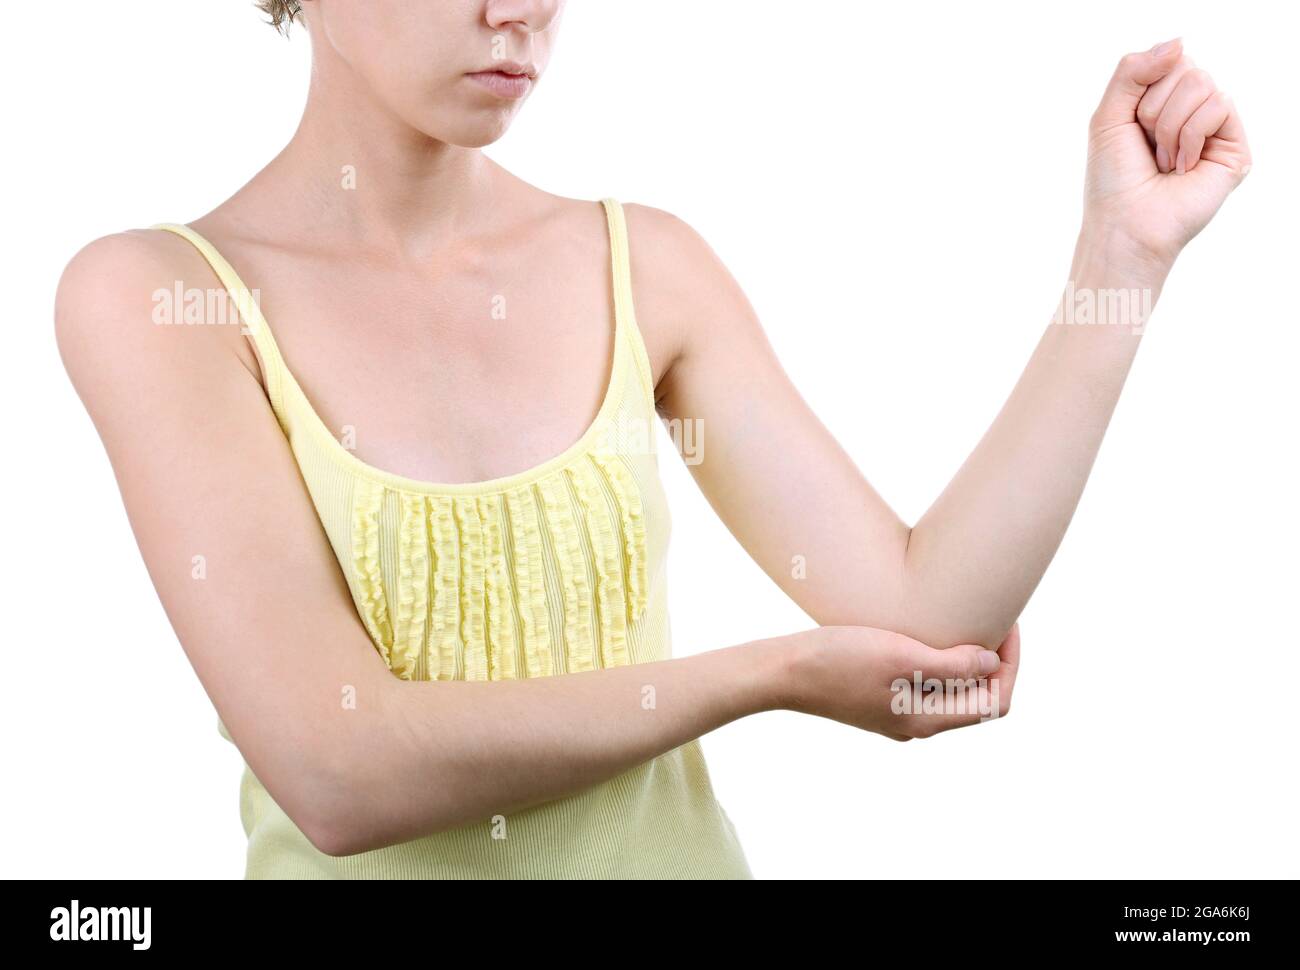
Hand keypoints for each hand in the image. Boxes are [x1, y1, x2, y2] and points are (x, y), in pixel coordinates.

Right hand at [781, 624, 1020, 740]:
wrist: (782, 672)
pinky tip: (925, 636)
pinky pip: (923, 688)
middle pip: (976, 699)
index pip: (995, 701)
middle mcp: (917, 725)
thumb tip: (991, 663)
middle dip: (992, 661)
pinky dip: (937, 664)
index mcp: (928, 719)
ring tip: (962, 623)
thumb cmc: (838, 659)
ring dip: (964, 661)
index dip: (1010, 664)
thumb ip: (952, 664)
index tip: (1006, 625)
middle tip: (989, 617)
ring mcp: (896, 716)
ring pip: (950, 693)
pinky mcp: (877, 702)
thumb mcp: (901, 654)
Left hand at [1084, 39, 1250, 269]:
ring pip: (1202, 83)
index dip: (1142, 91)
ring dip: (1170, 126)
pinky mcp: (1234, 146)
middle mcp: (1192, 111)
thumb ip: (1132, 71)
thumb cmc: (1113, 179)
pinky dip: (1191, 136)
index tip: (1132, 128)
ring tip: (1165, 162)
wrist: (1126, 224)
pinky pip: (1220, 104)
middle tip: (1149, 148)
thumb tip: (1179, 42)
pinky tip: (1183, 167)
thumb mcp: (1108, 116)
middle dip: (1154, 109)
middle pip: (1185, 67)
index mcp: (1162, 102)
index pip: (1166, 60)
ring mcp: (1215, 128)